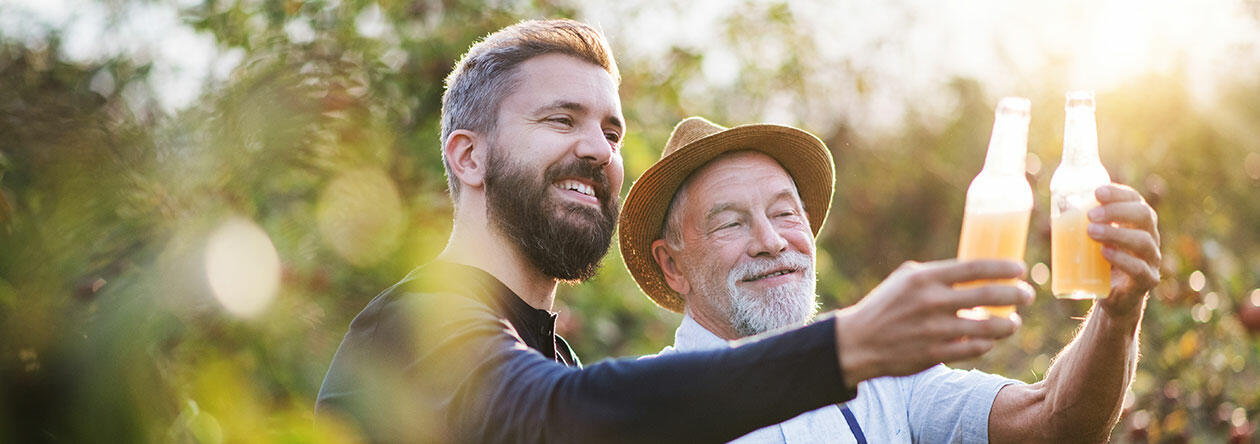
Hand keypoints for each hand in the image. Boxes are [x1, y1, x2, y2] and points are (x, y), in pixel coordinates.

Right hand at [833, 259, 1033, 387]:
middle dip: (1016, 294)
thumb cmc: (885, 306)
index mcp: (924, 278)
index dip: (1003, 268)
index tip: (1021, 269)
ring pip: (988, 327)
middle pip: (988, 295)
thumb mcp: (906, 279)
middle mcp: (931, 302)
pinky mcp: (935, 354)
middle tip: (1027, 295)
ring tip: (1013, 322)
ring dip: (1008, 324)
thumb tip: (974, 272)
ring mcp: (934, 330)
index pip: (974, 267)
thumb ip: (937, 274)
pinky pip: (974, 348)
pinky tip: (991, 339)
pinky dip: (987, 343)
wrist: (858, 342)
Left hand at [1089, 184, 1160, 319]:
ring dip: (1116, 233)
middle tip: (1090, 214)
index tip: (1097, 191)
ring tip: (1091, 231)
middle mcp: (1149, 236)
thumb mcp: (1091, 238)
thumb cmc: (1099, 260)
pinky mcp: (1147, 280)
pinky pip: (1140, 269)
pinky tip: (1105, 253)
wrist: (1112, 296)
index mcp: (1137, 222)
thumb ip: (1082, 221)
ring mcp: (1151, 259)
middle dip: (1117, 211)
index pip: (1134, 200)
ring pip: (1142, 241)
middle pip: (1144, 215)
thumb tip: (1057, 201)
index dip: (1118, 193)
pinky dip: (1122, 259)